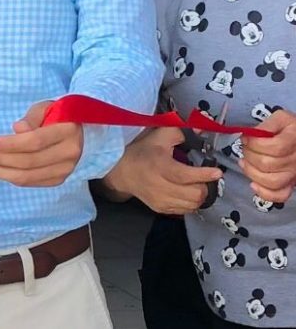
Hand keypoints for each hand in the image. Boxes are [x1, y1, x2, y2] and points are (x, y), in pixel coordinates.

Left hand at [0, 100, 83, 185]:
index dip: (11, 144)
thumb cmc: (57, 116)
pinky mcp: (58, 180)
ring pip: (27, 176)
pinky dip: (9, 177)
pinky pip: (29, 182)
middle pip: (28, 162)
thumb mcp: (45, 108)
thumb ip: (31, 117)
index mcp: (67, 132)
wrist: (80, 133)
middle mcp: (69, 154)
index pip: (35, 141)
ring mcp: (65, 170)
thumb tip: (16, 129)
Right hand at [103, 127, 221, 214]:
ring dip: (200, 195)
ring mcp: (161, 200)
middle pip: (194, 195)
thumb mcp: (159, 136)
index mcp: (159, 166)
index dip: (204, 175)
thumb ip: (181, 131)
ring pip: (193, 205)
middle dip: (205, 186)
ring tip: (198, 185)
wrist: (122, 171)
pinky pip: (185, 211)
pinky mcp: (161, 209)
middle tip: (206, 178)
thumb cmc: (143, 152)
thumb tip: (202, 129)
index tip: (217, 171)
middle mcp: (160, 186)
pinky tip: (187, 192)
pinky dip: (191, 202)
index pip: (185, 175)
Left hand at [241, 109, 295, 203]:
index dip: (255, 144)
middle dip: (249, 155)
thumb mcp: (281, 118)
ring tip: (245, 162)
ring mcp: (294, 174)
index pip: (275, 147)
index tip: (246, 138)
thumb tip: (251, 134)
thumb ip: (267, 124)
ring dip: (251, 172)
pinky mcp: (290, 184)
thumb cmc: (289, 129)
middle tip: (245, 149)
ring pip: (271, 181)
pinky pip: (279, 195)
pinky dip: (264, 192)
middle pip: (267, 164)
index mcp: (294, 140)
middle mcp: (295, 160)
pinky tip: (253, 183)